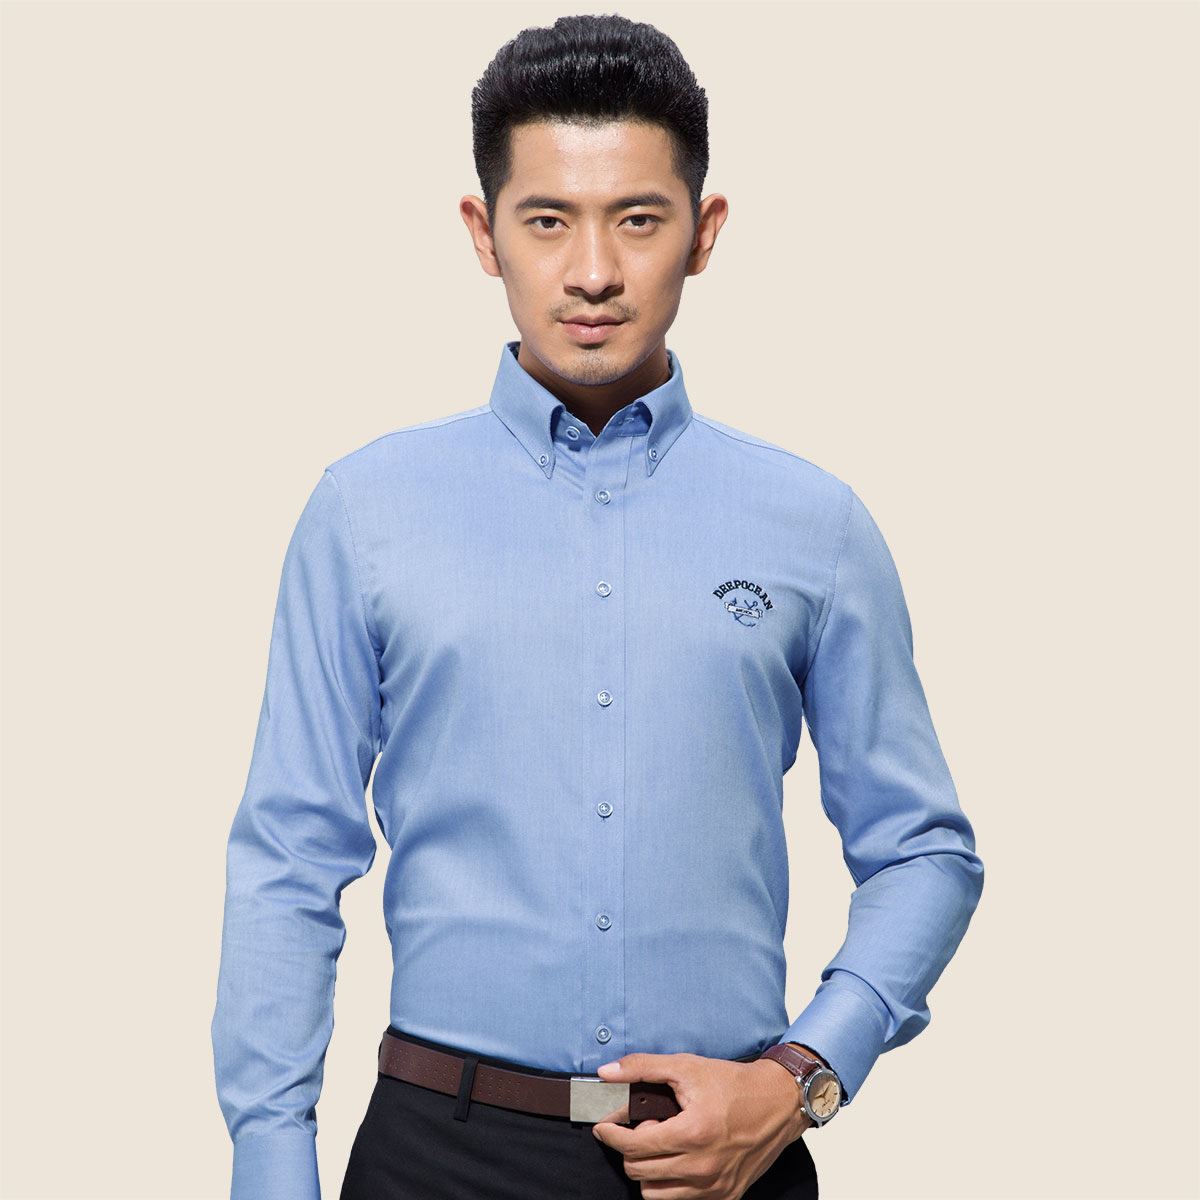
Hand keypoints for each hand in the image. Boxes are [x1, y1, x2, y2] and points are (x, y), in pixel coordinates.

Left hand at [589, 1051, 811, 1198]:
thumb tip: (606, 1073)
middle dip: (630, 1148)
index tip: (604, 1126)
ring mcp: (714, 1187)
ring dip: (648, 1169)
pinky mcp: (724, 1197)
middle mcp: (703, 1167)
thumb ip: (643, 1068)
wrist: (777, 1103)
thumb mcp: (686, 1066)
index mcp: (692, 1133)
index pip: (634, 1146)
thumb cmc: (733, 1083)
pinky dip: (670, 1182)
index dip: (611, 1135)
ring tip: (660, 1144)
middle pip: (639, 1172)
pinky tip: (678, 1157)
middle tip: (641, 1128)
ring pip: (654, 1193)